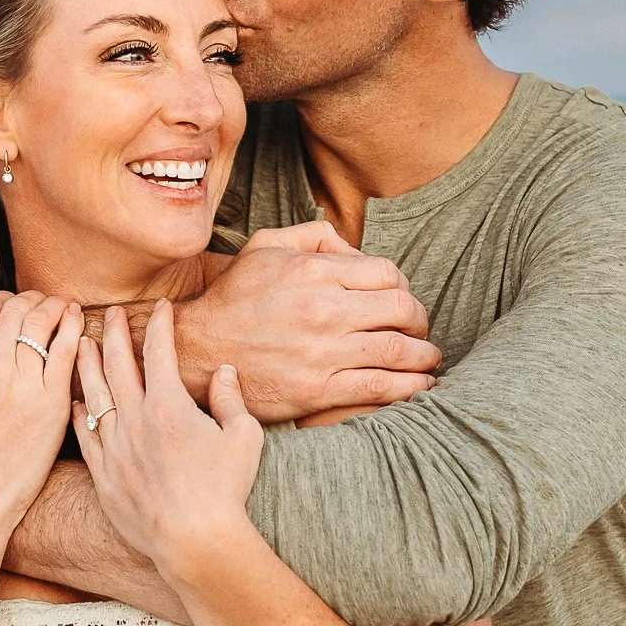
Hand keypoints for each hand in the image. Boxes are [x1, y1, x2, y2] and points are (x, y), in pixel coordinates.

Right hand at [0, 291, 83, 535]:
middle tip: (42, 302)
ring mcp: (23, 384)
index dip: (2, 300)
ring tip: (63, 306)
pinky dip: (74, 327)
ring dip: (55, 306)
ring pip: (44, 322)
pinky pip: (68, 351)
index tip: (12, 306)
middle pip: (17, 309)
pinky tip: (77, 322)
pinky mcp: (51, 403)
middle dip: (31, 299)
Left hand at [73, 300, 264, 572]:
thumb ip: (230, 400)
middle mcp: (135, 419)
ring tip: (81, 344)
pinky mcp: (104, 476)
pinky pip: (85, 437)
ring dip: (87, 366)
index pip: (160, 351)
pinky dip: (79, 416)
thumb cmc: (226, 489)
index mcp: (169, 405)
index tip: (161, 307)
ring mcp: (115, 447)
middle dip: (115, 334)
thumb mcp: (243, 437)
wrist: (194, 540)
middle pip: (119, 365)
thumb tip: (224, 372)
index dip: (160, 324)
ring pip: (94, 396)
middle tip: (111, 313)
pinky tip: (75, 403)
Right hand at [174, 222, 439, 421]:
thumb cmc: (233, 298)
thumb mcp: (264, 248)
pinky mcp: (317, 390)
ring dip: (424, 356)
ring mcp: (321, 351)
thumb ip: (311, 235)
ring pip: (398, 350)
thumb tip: (351, 243)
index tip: (401, 301)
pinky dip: (410, 388)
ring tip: (429, 360)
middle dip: (419, 320)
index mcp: (313, 271)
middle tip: (419, 330)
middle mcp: (322, 308)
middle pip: (402, 309)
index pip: (387, 273)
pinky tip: (421, 388)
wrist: (197, 351)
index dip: (403, 287)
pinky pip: (379, 387)